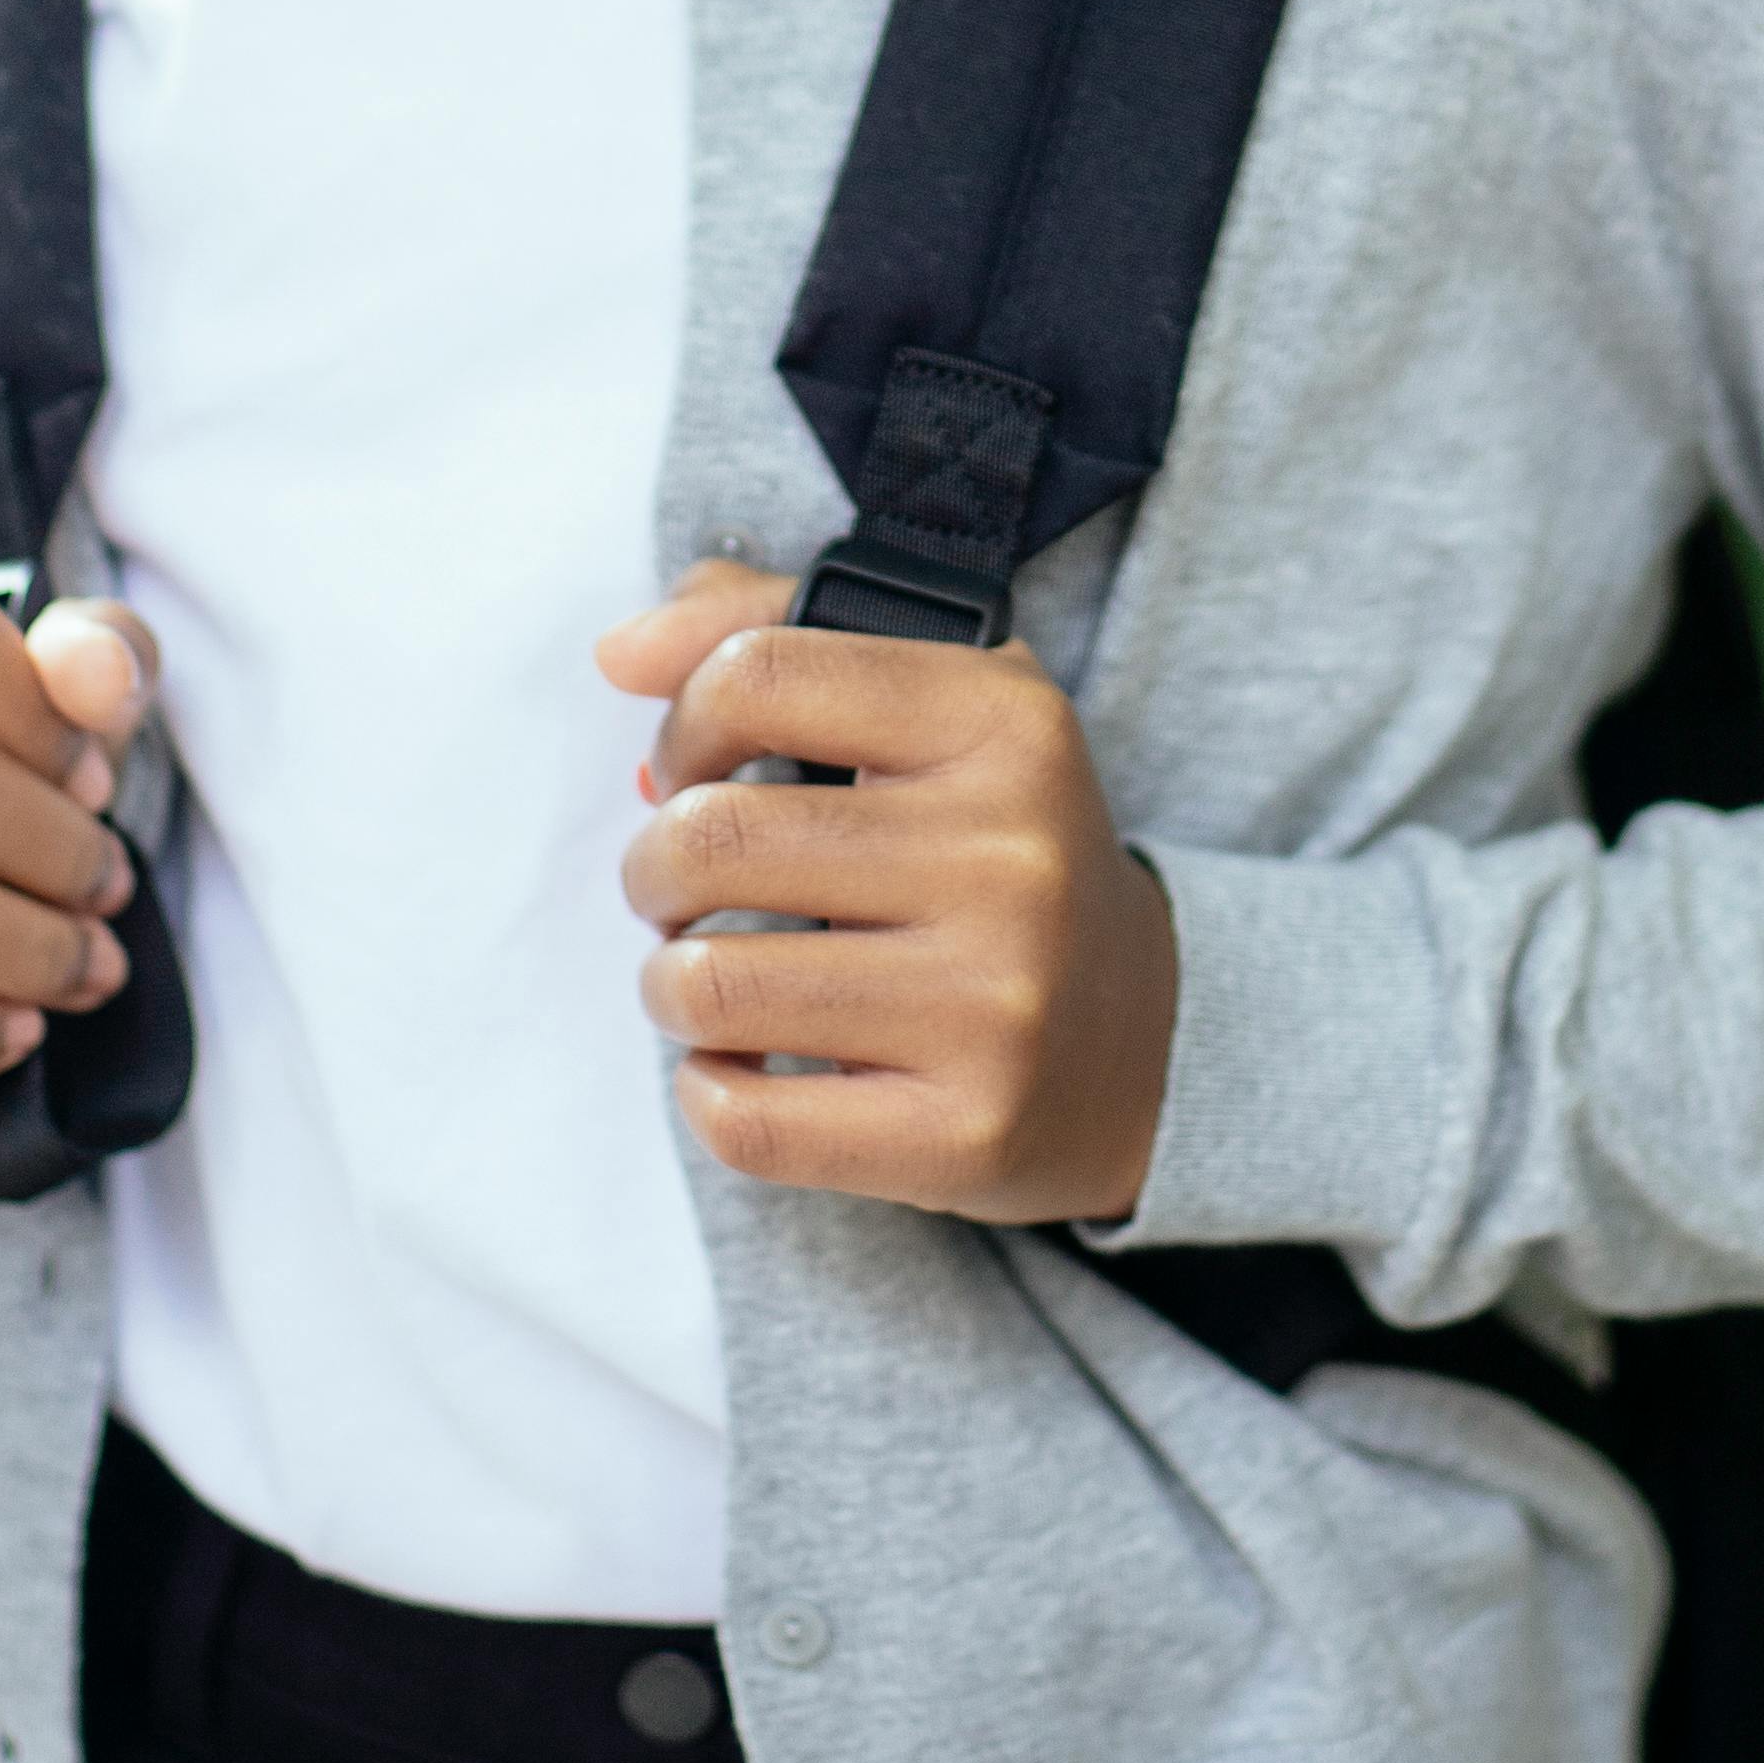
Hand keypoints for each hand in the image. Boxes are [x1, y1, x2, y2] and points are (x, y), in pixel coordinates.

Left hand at [601, 563, 1176, 1225]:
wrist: (1146, 1036)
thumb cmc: (992, 850)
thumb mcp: (933, 704)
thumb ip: (770, 628)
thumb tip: (618, 653)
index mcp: (1005, 722)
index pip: (757, 672)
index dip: (684, 723)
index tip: (696, 768)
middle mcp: (1013, 858)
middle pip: (711, 837)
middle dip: (651, 871)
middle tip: (678, 891)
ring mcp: (996, 1005)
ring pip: (707, 986)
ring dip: (668, 985)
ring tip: (706, 980)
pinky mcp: (965, 1134)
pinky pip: (745, 1121)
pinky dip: (706, 1091)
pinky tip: (743, 1065)